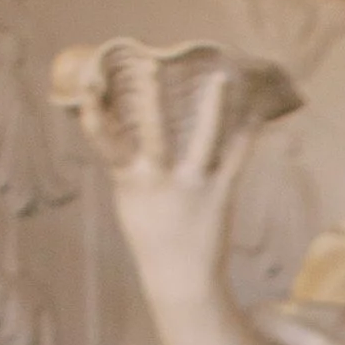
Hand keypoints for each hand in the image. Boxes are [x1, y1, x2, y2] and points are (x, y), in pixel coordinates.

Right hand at [51, 39, 296, 303]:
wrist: (180, 279)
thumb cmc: (151, 235)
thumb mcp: (129, 200)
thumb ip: (127, 164)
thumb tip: (123, 128)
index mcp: (129, 180)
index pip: (104, 139)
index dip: (94, 112)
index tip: (89, 83)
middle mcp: (158, 179)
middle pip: (152, 133)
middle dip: (149, 101)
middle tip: (149, 65)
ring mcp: (191, 186)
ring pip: (203, 140)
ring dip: (213, 108)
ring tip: (221, 78)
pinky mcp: (219, 195)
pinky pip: (235, 160)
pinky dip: (245, 137)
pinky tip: (255, 115)